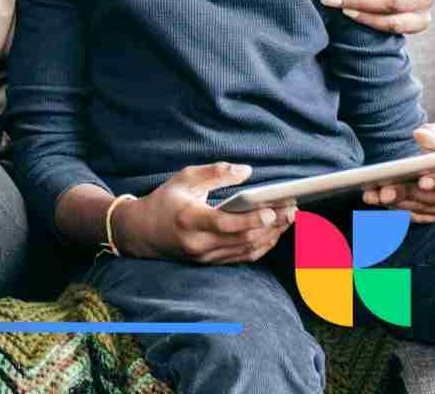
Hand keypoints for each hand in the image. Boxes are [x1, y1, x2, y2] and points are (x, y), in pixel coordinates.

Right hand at [120, 164, 295, 264]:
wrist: (141, 233)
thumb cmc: (165, 201)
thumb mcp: (184, 178)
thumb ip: (215, 172)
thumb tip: (247, 171)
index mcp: (190, 220)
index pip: (225, 223)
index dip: (252, 219)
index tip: (274, 210)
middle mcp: (198, 244)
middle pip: (243, 239)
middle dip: (272, 226)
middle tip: (293, 210)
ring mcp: (205, 257)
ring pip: (246, 251)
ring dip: (271, 237)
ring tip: (290, 220)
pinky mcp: (210, 263)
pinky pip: (242, 257)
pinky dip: (261, 246)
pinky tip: (274, 233)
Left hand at [362, 123, 434, 222]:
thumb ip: (433, 134)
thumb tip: (421, 134)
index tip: (422, 181)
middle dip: (413, 194)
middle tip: (387, 191)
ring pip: (431, 210)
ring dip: (404, 204)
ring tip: (380, 196)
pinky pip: (426, 219)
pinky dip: (404, 212)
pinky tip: (384, 204)